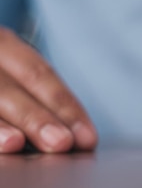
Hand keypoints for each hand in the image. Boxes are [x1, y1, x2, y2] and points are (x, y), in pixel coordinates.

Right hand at [0, 27, 97, 152]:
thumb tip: (72, 135)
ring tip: (14, 144)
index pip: (39, 74)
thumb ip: (34, 95)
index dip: (65, 105)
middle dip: (35, 117)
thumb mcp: (9, 70)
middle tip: (62, 143)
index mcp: (2, 43)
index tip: (88, 137)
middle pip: (7, 88)